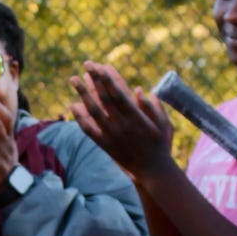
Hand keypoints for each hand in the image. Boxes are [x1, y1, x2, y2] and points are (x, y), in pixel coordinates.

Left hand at [69, 62, 174, 176]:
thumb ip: (153, 107)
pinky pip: (89, 131)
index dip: (110, 79)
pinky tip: (72, 105)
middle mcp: (123, 126)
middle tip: (87, 64)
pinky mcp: (106, 146)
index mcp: (138, 118)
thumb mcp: (164, 124)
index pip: (120, 94)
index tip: (102, 66)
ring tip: (74, 79)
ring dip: (83, 94)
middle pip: (105, 98)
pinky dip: (80, 118)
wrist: (152, 172)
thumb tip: (139, 90)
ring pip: (94, 112)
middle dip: (95, 80)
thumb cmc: (161, 145)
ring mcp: (113, 136)